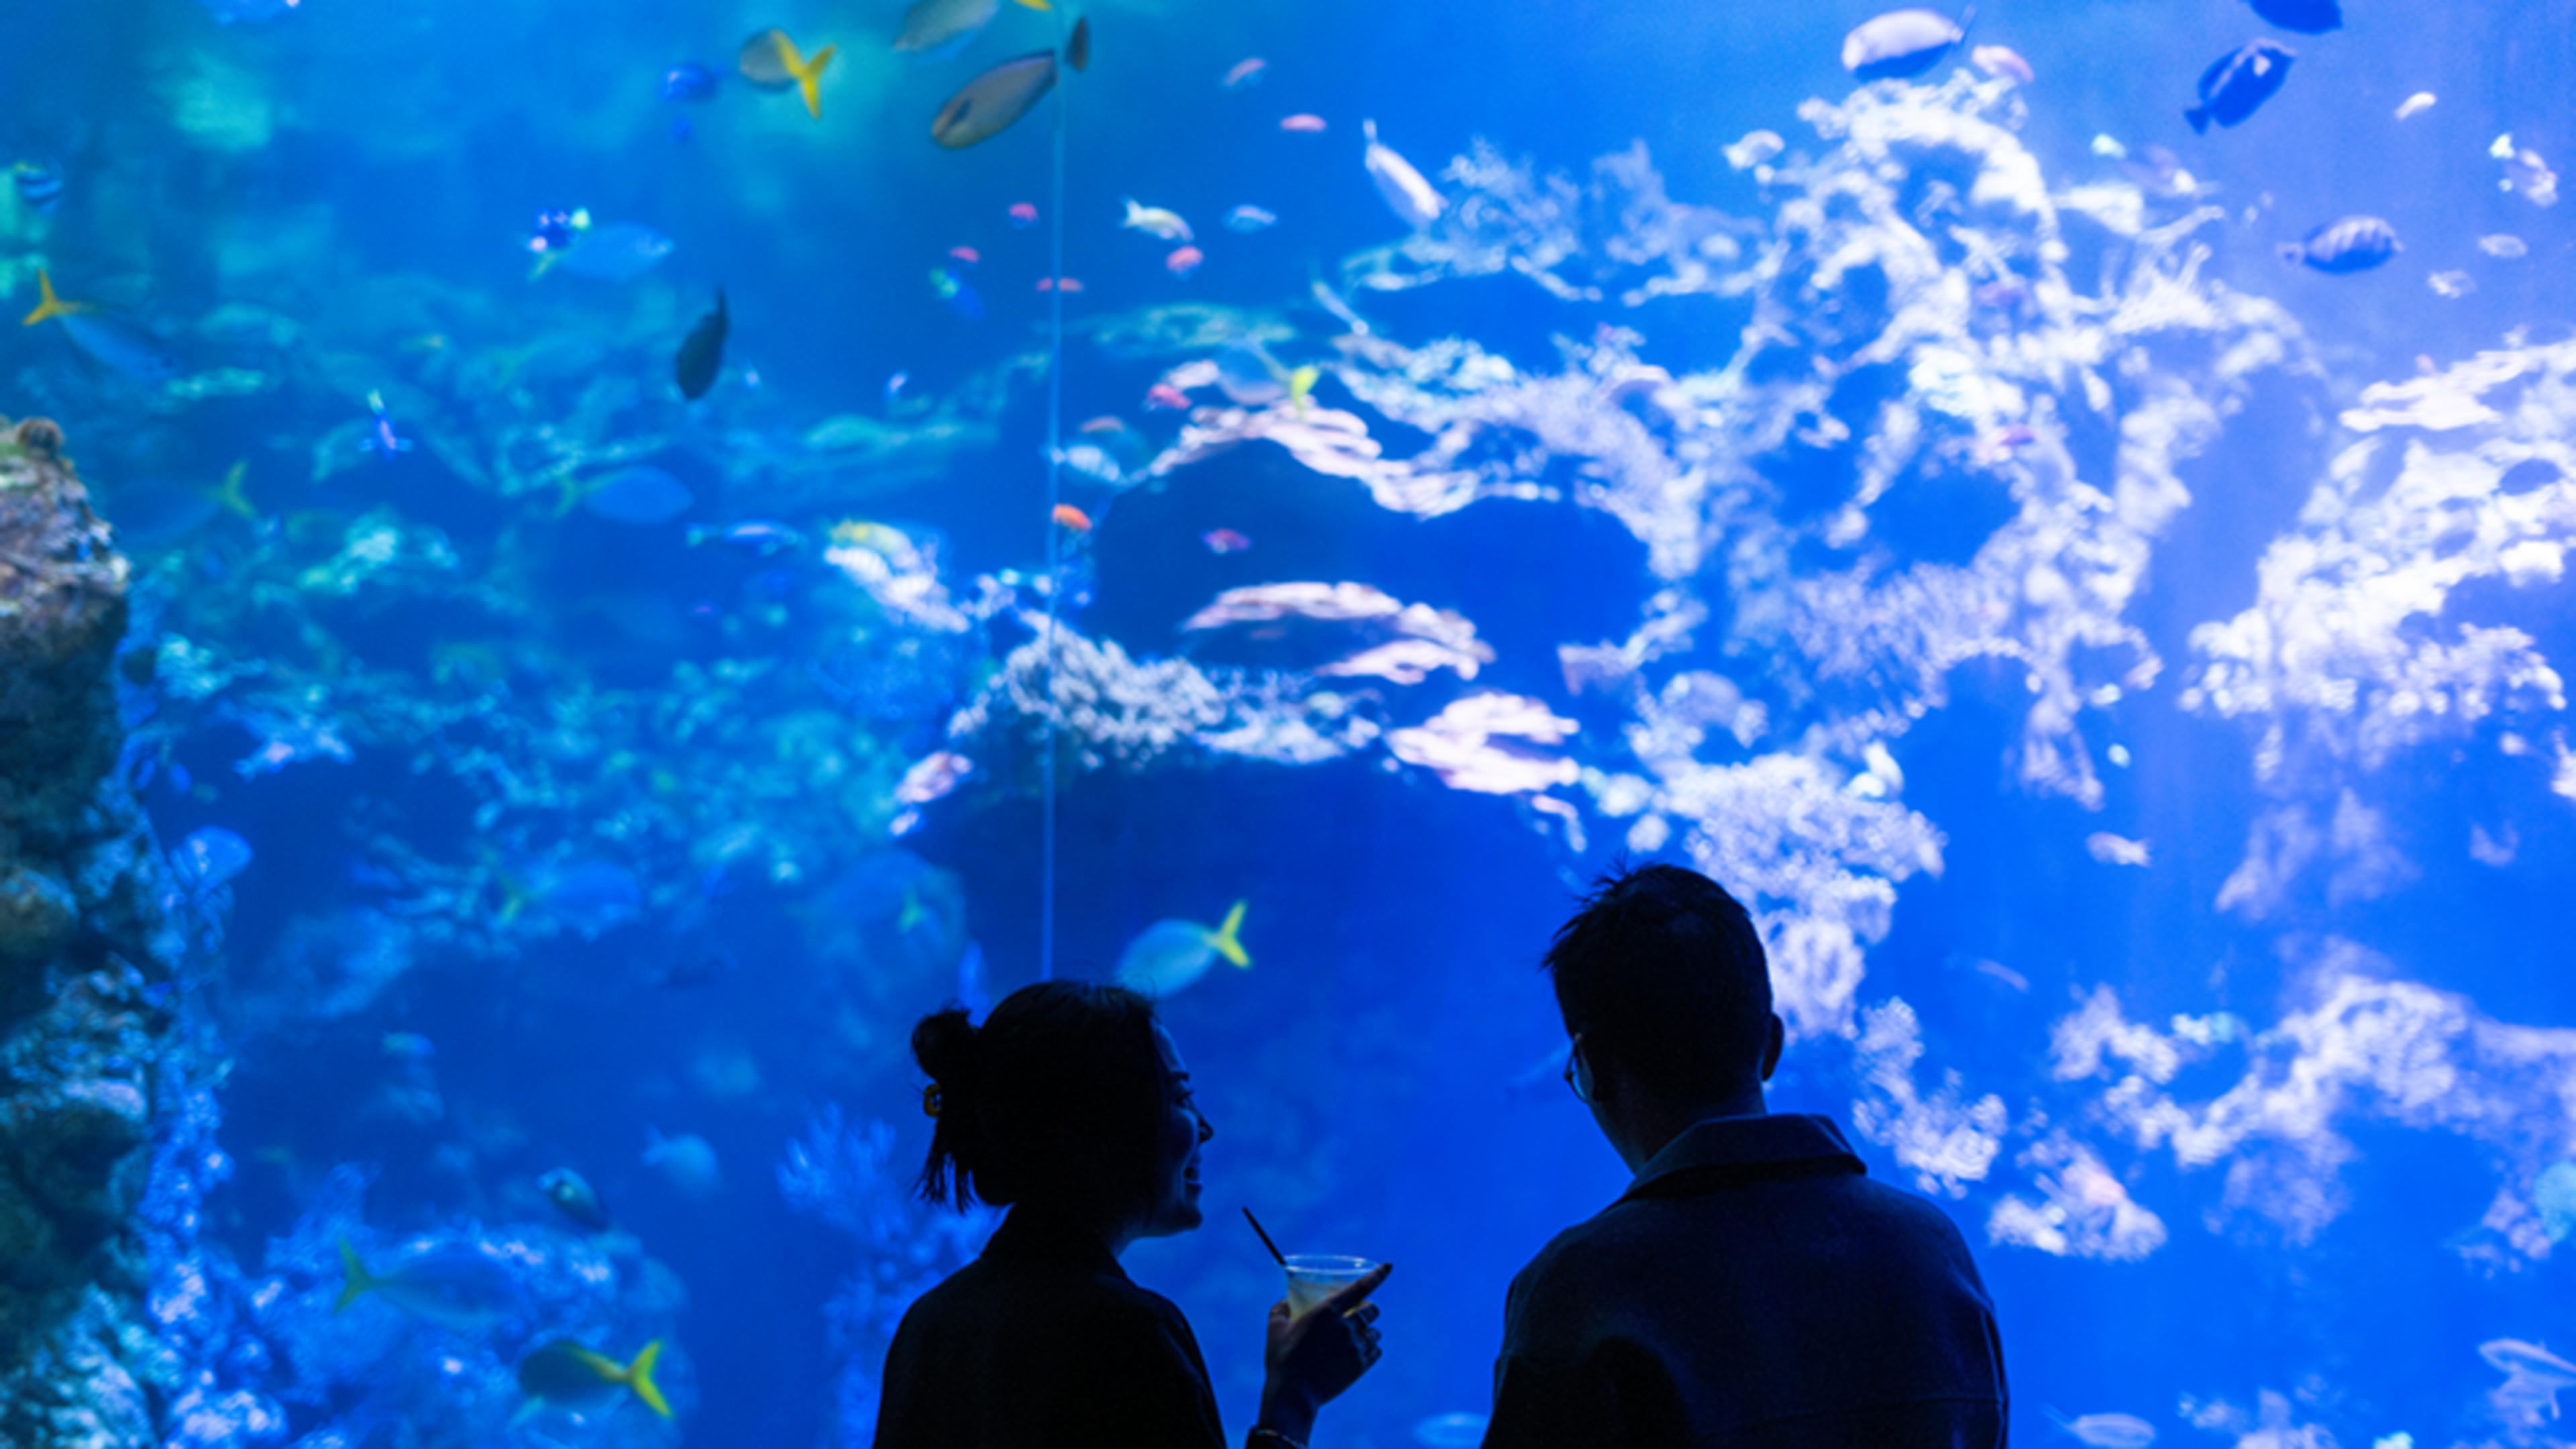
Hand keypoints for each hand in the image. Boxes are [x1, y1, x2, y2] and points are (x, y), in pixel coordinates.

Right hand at [1256, 1263, 1390, 1441]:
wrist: (1293, 1395)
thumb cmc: (1281, 1360)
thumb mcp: (1275, 1328)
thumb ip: (1281, 1309)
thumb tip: (1286, 1301)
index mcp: (1327, 1312)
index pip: (1359, 1288)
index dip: (1376, 1275)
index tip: (1388, 1266)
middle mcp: (1345, 1327)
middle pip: (1372, 1310)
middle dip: (1369, 1308)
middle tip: (1360, 1311)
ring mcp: (1355, 1347)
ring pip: (1375, 1332)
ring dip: (1369, 1330)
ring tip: (1356, 1336)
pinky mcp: (1360, 1367)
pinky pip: (1376, 1351)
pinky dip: (1371, 1348)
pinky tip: (1360, 1351)